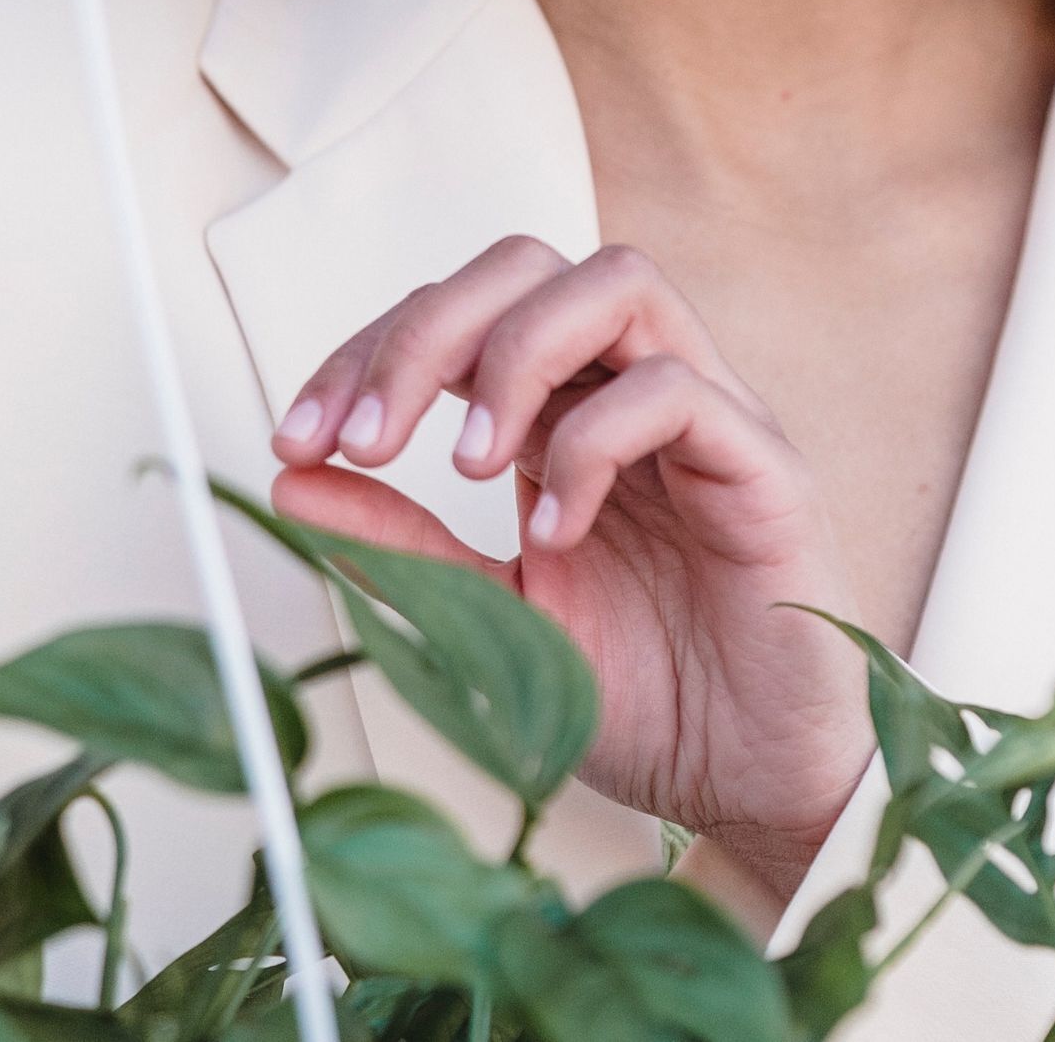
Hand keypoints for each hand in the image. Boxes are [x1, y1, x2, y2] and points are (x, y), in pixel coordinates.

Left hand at [269, 238, 874, 903]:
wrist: (754, 789)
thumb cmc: (645, 696)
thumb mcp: (487, 617)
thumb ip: (400, 543)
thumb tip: (289, 482)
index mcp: (558, 414)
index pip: (456, 317)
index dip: (366, 357)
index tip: (297, 440)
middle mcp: (628, 391)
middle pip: (526, 265)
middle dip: (424, 333)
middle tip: (363, 439)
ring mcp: (706, 416)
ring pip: (615, 282)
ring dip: (514, 355)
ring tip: (460, 465)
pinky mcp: (765, 466)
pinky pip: (680, 391)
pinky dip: (593, 445)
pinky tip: (555, 531)